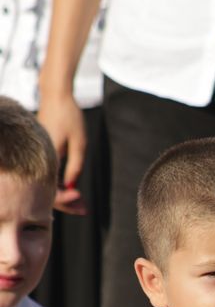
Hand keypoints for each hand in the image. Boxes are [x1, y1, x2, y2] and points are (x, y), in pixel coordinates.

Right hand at [37, 91, 86, 214]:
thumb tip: (71, 187)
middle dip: (67, 203)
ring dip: (64, 195)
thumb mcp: (79, 143)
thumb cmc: (69, 116)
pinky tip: (72, 190)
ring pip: (47, 184)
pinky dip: (59, 184)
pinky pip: (47, 175)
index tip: (80, 197)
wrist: (56, 96)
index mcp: (46, 157)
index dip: (66, 198)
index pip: (51, 189)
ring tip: (82, 204)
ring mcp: (37, 157)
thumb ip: (75, 167)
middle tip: (85, 210)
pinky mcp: (40, 155)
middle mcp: (37, 159)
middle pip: (47, 191)